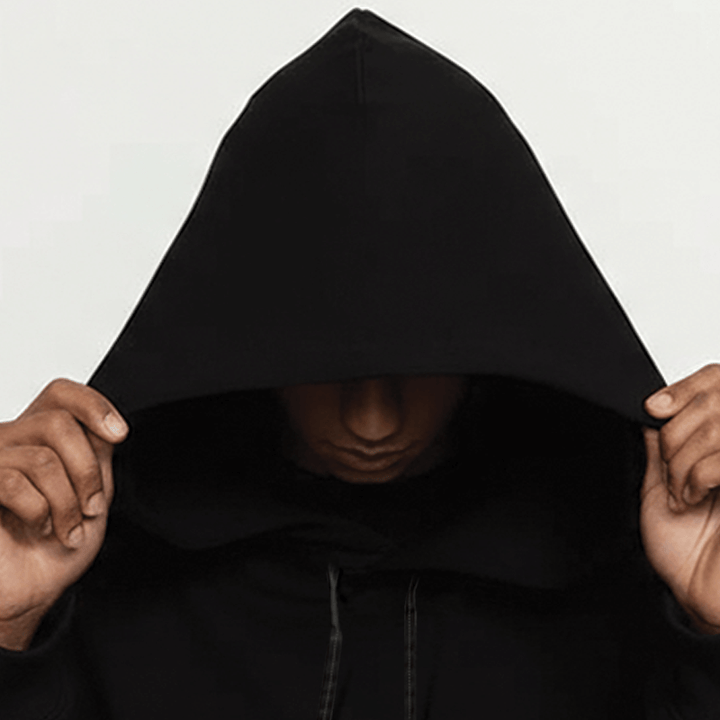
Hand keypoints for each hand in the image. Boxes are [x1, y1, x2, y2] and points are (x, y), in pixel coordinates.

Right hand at [0, 378, 126, 648]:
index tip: (120, 435)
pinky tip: (41, 528)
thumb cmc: (59, 545)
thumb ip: (96, 451)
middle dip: (86, 471)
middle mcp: (11, 441)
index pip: (62, 393)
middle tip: (93, 507)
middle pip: (58, 423)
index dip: (93, 405)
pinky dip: (40, 511)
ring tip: (68, 527)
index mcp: (41, 436)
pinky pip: (13, 481)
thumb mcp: (92, 490)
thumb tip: (105, 423)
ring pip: (42, 458)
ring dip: (67, 501)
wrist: (31, 590)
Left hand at [640, 364, 719, 631]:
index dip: (688, 388)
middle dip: (675, 434)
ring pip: (715, 429)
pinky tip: (694, 497)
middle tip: (669, 469)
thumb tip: (654, 405)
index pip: (719, 383)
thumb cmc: (684, 551)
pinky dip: (697, 474)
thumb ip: (661, 445)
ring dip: (682, 460)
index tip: (655, 407)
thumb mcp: (659, 486)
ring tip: (681, 491)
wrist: (699, 597)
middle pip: (715, 401)